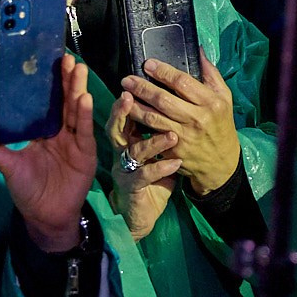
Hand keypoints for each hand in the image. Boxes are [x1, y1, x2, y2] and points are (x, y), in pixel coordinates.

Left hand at [0, 55, 95, 250]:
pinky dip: (85, 115)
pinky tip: (84, 99)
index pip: (45, 103)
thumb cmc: (27, 190)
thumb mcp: (7, 168)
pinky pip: (84, 130)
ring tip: (78, 71)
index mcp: (41, 131)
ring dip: (77, 91)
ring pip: (75, 111)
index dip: (48, 85)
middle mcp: (59, 132)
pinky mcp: (85, 152)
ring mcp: (74, 140)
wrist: (46, 216)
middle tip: (68, 59)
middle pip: (63, 102)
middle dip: (67, 80)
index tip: (49, 63)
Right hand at [106, 90, 181, 239]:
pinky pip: (144, 176)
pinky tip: (175, 164)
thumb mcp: (158, 150)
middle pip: (116, 129)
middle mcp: (122, 152)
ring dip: (152, 142)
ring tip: (172, 135)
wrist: (144, 212)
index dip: (125, 100)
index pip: (123, 116)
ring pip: (133, 152)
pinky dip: (160, 168)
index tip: (132, 83)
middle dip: (121, 112)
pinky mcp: (132, 188)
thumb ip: (164, 127)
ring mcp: (125, 170)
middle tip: (130, 97)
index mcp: (128, 140)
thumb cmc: (153, 176)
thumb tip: (180, 100)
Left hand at [120, 56, 241, 195]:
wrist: (222, 163)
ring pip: (153, 118)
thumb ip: (211, 74)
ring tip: (123, 95)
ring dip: (135, 106)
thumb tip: (197, 51)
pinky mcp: (174, 151)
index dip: (162, 71)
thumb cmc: (221, 126)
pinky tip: (129, 116)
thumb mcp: (225, 98)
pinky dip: (139, 125)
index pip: (182, 82)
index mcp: (211, 102)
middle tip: (127, 79)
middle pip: (163, 99)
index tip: (148, 64)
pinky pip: (152, 134)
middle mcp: (198, 118)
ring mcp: (184, 136)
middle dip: (142, 88)